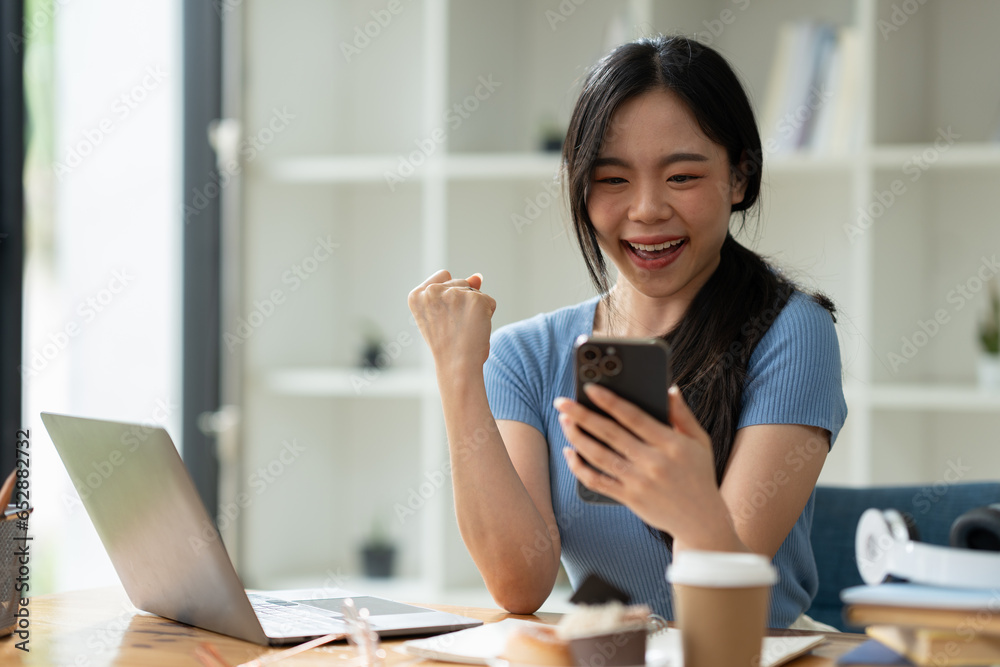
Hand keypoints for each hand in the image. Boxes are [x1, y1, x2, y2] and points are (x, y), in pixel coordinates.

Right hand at [408, 269, 496, 372]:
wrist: (457, 366)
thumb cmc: (447, 345)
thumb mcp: (442, 315)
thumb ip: (455, 291)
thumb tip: (478, 276)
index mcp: (416, 295)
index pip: (443, 276)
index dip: (450, 296)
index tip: (445, 316)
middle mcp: (431, 291)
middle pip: (461, 282)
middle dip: (463, 301)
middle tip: (455, 326)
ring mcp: (453, 294)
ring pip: (475, 291)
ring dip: (475, 308)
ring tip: (464, 328)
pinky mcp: (474, 300)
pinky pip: (489, 301)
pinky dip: (487, 315)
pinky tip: (476, 329)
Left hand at [555, 384, 741, 550]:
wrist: (701, 521)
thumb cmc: (699, 474)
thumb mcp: (700, 441)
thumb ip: (683, 415)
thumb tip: (668, 389)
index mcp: (671, 444)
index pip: (633, 417)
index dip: (609, 401)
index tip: (589, 388)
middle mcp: (653, 463)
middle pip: (610, 434)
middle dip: (582, 415)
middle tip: (561, 402)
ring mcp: (639, 482)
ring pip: (599, 456)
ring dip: (577, 437)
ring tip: (564, 421)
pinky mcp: (629, 498)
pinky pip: (598, 481)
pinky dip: (580, 467)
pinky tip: (569, 453)